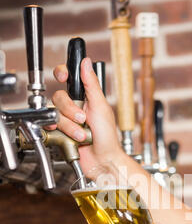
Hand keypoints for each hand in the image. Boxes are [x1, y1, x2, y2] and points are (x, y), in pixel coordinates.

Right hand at [50, 57, 122, 175]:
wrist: (103, 160)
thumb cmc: (108, 137)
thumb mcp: (101, 107)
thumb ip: (91, 84)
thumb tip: (86, 62)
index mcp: (86, 97)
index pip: (69, 78)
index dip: (62, 73)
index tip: (62, 76)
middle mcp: (75, 107)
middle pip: (59, 97)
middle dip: (70, 110)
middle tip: (83, 119)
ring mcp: (67, 120)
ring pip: (55, 113)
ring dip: (70, 126)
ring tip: (82, 135)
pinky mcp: (60, 132)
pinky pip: (50, 126)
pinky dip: (60, 132)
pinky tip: (69, 137)